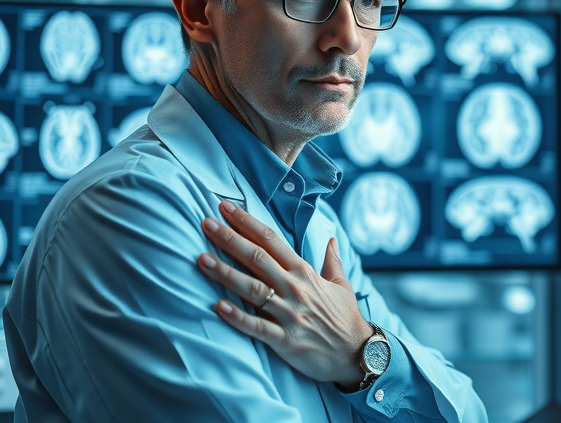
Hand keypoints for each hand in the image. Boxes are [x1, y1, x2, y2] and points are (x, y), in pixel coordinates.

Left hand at [196, 201, 372, 388]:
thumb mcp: (342, 284)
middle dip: (230, 239)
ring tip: (201, 259)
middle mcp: (295, 288)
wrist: (358, 354)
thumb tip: (331, 239)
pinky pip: (257, 327)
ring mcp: (289, 313)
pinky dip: (237, 317)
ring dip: (225, 273)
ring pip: (252, 289)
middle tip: (206, 223)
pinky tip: (218, 306)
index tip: (226, 207)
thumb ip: (332, 260)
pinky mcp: (285, 340)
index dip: (248, 222)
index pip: (272, 241)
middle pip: (257, 258)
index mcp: (304, 272)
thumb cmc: (346, 318)